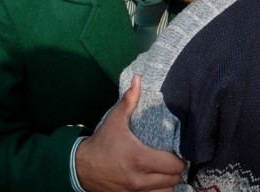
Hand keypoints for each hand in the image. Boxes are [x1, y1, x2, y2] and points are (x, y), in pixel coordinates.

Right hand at [76, 75, 184, 190]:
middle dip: (176, 170)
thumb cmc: (102, 142)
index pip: (173, 165)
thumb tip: (138, 78)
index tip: (178, 150)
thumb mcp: (115, 119)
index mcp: (139, 158)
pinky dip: (158, 191)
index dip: (179, 158)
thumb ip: (129, 100)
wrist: (80, 167)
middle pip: (173, 179)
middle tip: (174, 159)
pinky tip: (157, 181)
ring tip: (167, 171)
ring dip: (168, 182)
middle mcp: (139, 178)